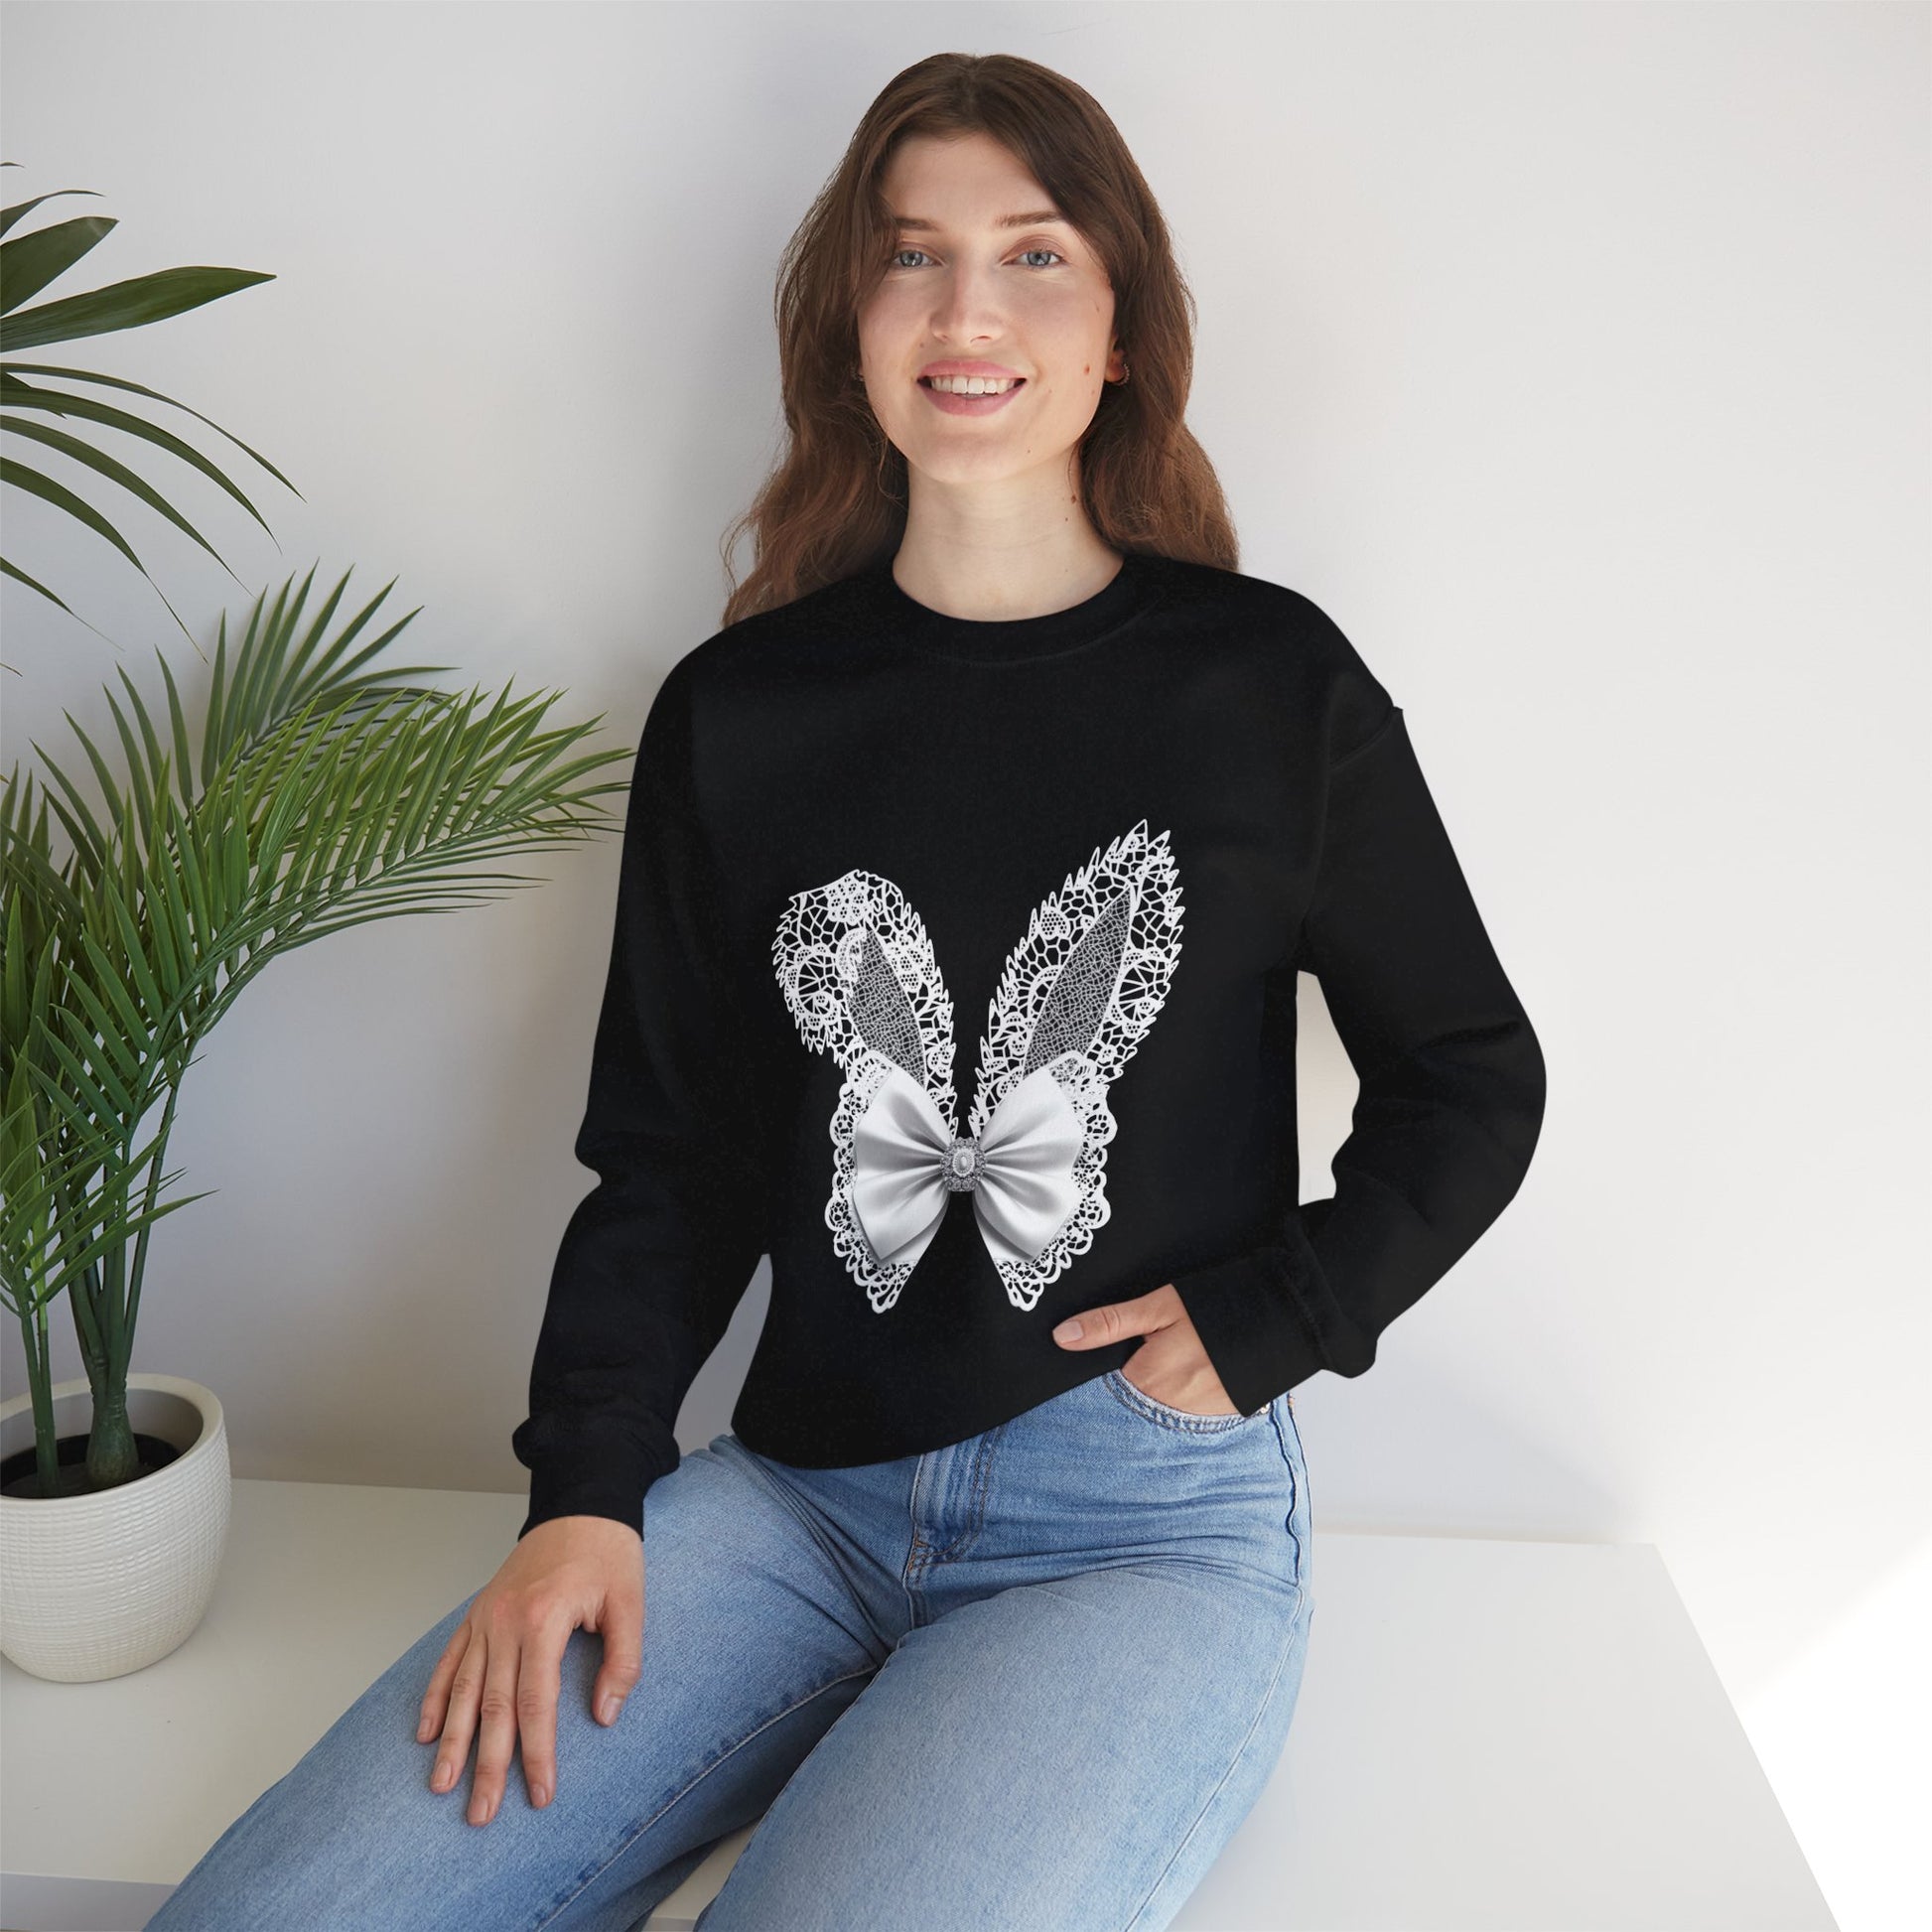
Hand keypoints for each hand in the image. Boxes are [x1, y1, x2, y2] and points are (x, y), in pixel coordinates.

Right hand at [417, 1513, 642, 1825]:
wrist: (581, 1504)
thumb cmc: (608, 1552)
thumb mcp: (631, 1603)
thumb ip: (623, 1661)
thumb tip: (604, 1716)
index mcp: (544, 1620)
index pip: (536, 1703)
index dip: (537, 1753)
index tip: (539, 1793)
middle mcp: (506, 1621)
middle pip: (492, 1706)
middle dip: (486, 1764)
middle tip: (480, 1813)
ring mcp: (486, 1617)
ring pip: (462, 1689)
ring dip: (451, 1741)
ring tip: (441, 1786)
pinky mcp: (478, 1612)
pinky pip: (449, 1660)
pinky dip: (434, 1697)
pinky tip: (426, 1732)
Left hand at [1052, 1281, 1240, 1414]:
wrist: (1281, 1318)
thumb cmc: (1216, 1308)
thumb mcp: (1158, 1307)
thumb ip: (1110, 1324)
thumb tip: (1063, 1337)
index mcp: (1147, 1380)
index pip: (1102, 1394)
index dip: (1097, 1380)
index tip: (1094, 1373)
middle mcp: (1168, 1409)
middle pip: (1129, 1406)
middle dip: (1125, 1389)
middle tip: (1145, 1359)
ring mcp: (1195, 1419)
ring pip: (1155, 1413)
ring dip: (1152, 1397)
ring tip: (1171, 1365)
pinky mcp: (1218, 1419)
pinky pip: (1183, 1418)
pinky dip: (1178, 1402)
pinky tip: (1189, 1377)